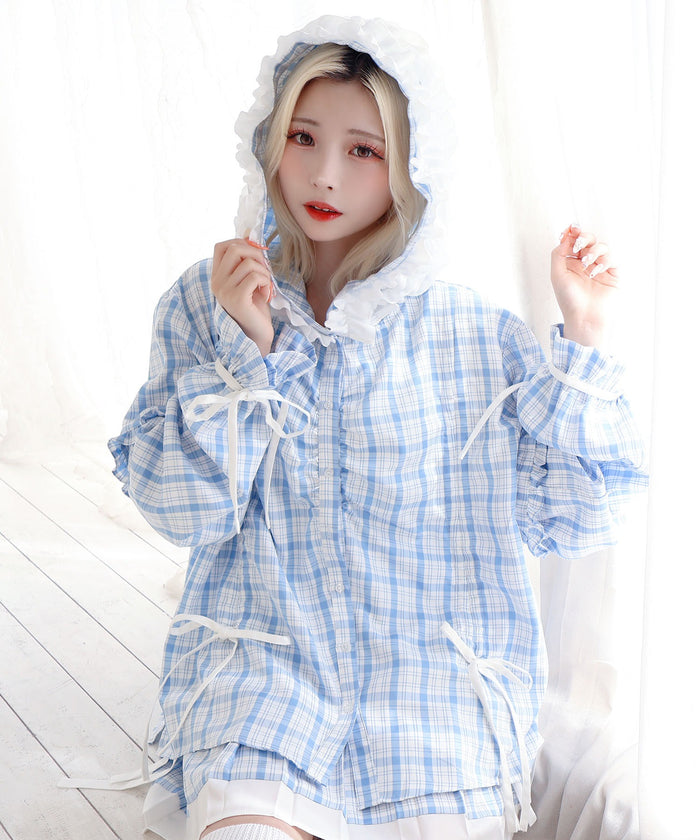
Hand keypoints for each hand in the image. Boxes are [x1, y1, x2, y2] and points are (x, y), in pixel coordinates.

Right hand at [211, 238, 274, 355]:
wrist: (256, 335)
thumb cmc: (254, 307)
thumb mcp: (248, 280)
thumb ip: (246, 261)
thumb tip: (250, 235)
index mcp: (217, 276)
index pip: (221, 246)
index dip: (241, 243)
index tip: (256, 256)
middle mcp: (216, 282)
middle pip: (235, 248)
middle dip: (256, 254)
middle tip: (265, 270)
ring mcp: (225, 291)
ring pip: (248, 263)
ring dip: (264, 272)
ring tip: (266, 286)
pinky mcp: (237, 299)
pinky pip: (255, 276)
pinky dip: (266, 282)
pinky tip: (266, 294)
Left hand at [551, 224, 620, 348]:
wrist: (585, 317)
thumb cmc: (569, 299)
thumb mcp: (557, 274)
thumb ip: (559, 253)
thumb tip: (565, 235)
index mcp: (570, 263)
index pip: (574, 242)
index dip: (573, 233)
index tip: (572, 228)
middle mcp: (585, 264)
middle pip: (589, 240)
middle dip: (585, 238)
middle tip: (580, 244)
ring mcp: (599, 268)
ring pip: (602, 247)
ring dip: (594, 251)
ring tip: (587, 263)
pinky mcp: (613, 274)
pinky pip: (612, 259)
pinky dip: (605, 261)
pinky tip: (596, 271)